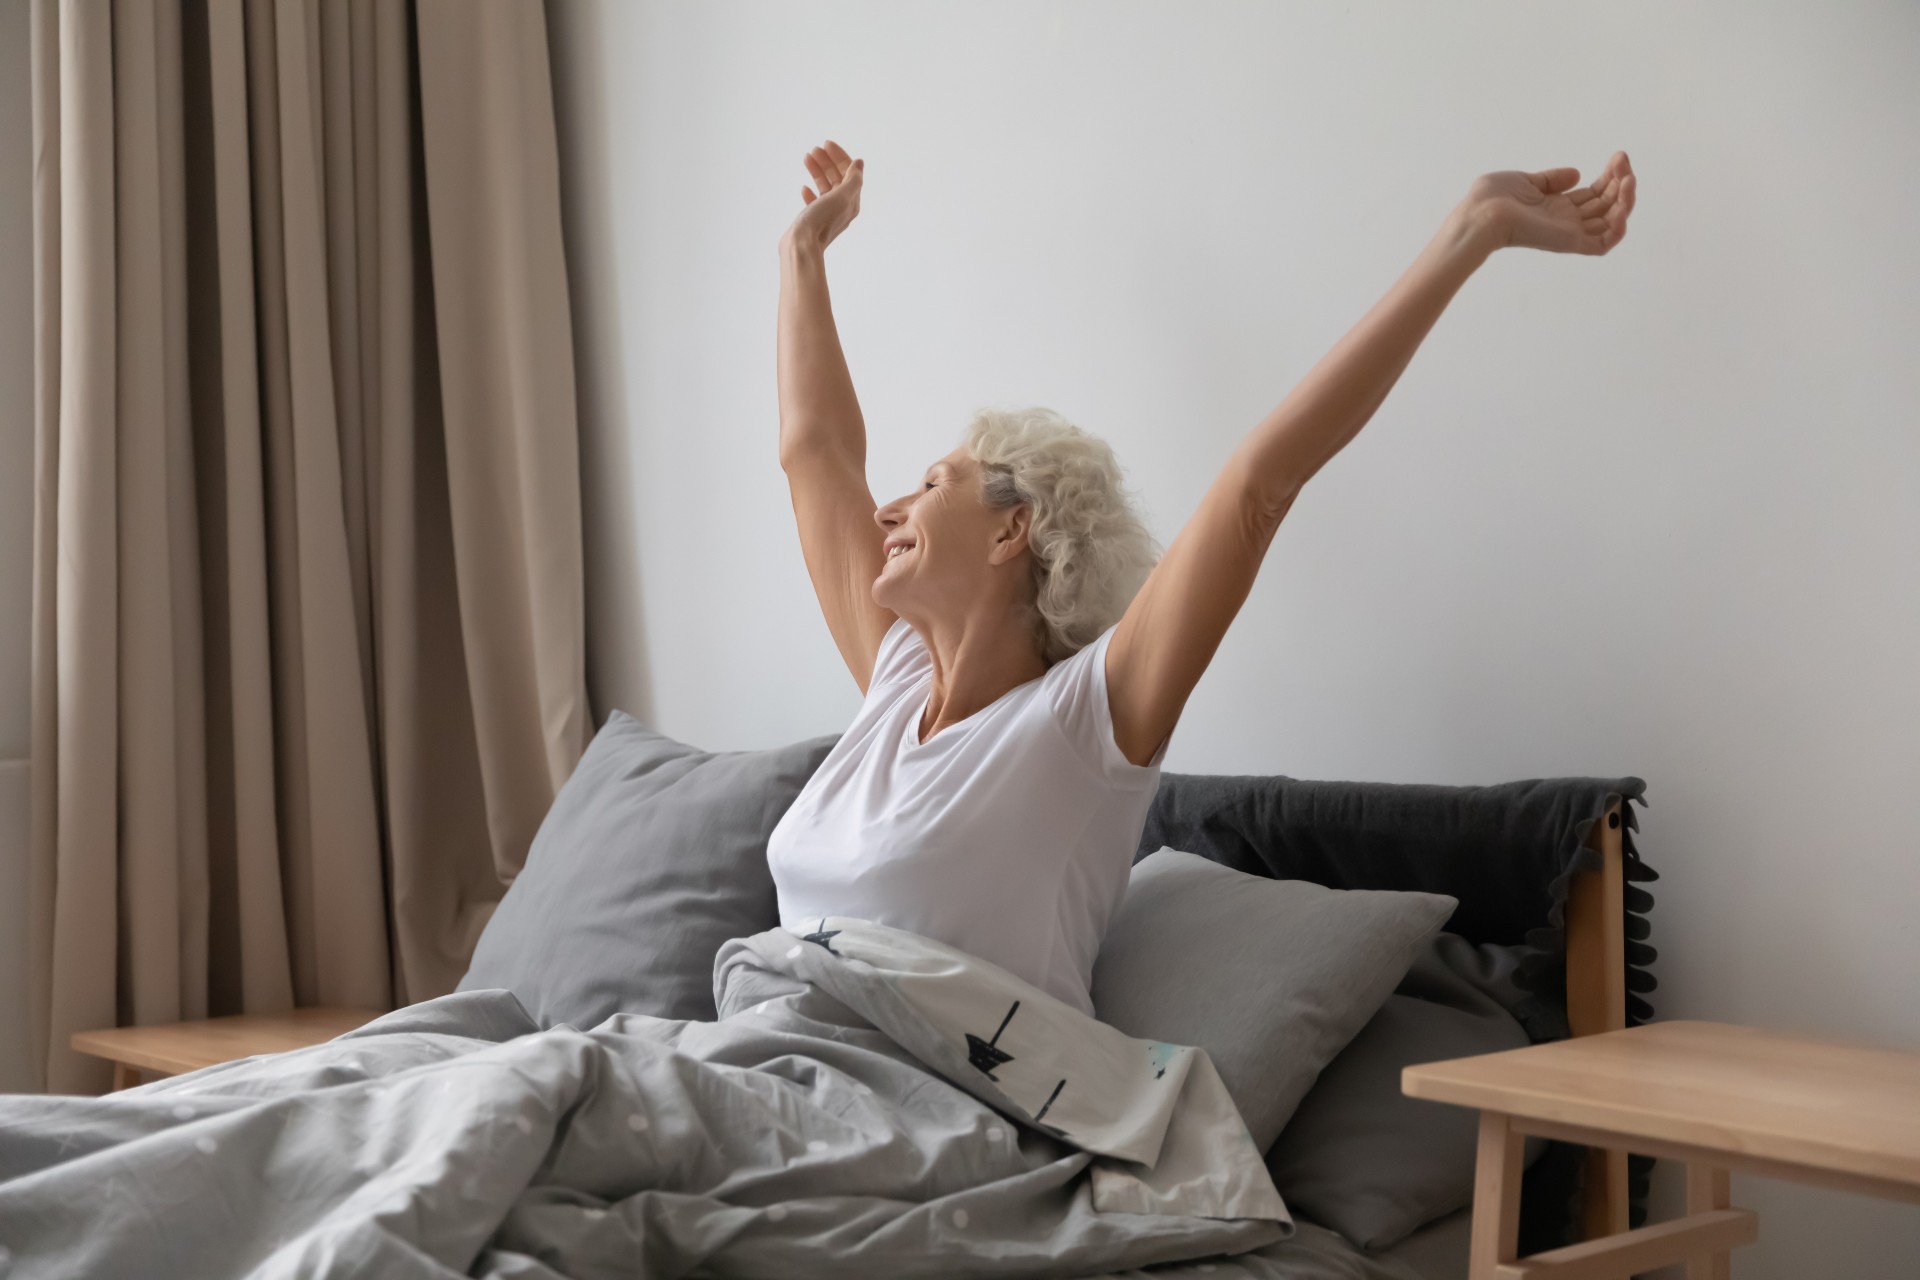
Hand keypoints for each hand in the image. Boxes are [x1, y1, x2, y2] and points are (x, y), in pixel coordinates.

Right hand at [782, 139, 863, 252]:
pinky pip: (814, 202)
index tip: (826, 144)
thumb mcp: (841, 196)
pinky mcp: (813, 220)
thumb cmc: (821, 221)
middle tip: (815, 149)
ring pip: (825, 187)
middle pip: (837, 177)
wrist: (802, 246)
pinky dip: (811, 192)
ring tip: (807, 158)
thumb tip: (859, 163)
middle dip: (827, 161)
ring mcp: (827, 214)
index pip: (849, 172)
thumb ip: (853, 179)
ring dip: (818, 171)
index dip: (840, 156)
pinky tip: (804, 188)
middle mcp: (842, 208)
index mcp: (852, 201)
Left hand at [1465, 151, 1635, 255]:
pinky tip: (1623, 203)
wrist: (1480, 213)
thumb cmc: (1492, 198)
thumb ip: (1551, 179)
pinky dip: (1620, 226)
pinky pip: (1605, 243)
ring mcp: (1569, 233)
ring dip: (1626, 199)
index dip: (1610, 175)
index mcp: (1556, 207)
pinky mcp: (1570, 243)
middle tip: (1623, 160)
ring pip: (1612, 222)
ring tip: (1629, 177)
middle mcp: (1566, 221)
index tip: (1618, 156)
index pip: (1594, 193)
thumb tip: (1576, 173)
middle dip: (1621, 181)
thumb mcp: (1527, 181)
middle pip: (1607, 204)